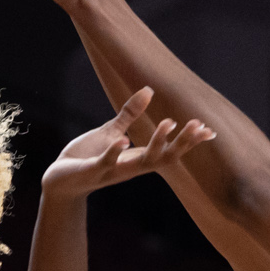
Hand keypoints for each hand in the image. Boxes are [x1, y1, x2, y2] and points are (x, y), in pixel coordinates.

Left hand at [41, 87, 212, 197]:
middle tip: (199, 125)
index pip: (170, 151)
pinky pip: (106, 163)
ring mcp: (113, 170)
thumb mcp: (111, 132)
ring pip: (141, 161)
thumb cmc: (87, 156)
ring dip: (156, 143)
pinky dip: (116, 153)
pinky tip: (125, 141)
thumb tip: (149, 90)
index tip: (210, 130)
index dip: (190, 142)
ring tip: (169, 123)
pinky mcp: (92, 171)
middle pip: (164, 158)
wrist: (59, 180)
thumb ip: (130, 114)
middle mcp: (130, 167)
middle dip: (183, 143)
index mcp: (137, 158)